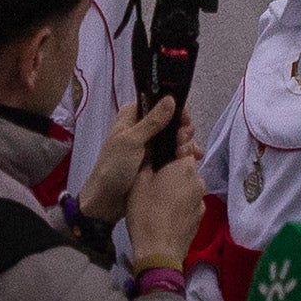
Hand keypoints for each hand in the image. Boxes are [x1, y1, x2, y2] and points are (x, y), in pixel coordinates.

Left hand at [87, 92, 179, 217]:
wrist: (106, 202)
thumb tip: (170, 98)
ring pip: (174, 135)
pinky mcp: (155, 159)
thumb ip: (152, 121)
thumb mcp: (132, 142)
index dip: (175, 106)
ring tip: (188, 153)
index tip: (185, 119)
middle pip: (170, 118)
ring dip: (185, 141)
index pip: (158, 101)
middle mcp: (142, 126)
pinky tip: (194, 158)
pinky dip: (184, 152)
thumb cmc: (113, 168)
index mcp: (132, 116)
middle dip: (182, 127)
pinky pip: (174, 151)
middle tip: (185, 139)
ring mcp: (150, 144)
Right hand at [122, 129, 203, 278]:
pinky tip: (166, 209)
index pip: (185, 142)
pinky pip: (190, 200)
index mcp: (184, 166)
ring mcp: (201, 200)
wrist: (158, 251)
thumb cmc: (146, 213)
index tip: (170, 134)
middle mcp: (198, 180)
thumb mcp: (139, 181)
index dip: (177, 137)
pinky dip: (180, 200)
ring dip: (177, 184)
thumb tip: (154, 146)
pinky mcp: (200, 216)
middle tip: (156, 171)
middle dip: (174, 164)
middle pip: (186, 164)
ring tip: (159, 194)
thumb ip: (150, 159)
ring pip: (188, 183)